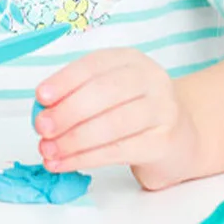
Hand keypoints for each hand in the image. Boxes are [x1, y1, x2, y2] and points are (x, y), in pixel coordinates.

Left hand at [34, 47, 198, 187]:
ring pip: (110, 125)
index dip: (64, 81)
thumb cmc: (135, 112)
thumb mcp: (109, 93)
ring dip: (73, 140)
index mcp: (130, 60)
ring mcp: (162, 110)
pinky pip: (119, 151)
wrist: (183, 138)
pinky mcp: (164, 142)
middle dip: (67, 112)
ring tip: (48, 151)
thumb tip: (42, 111)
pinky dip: (86, 159)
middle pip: (103, 93)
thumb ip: (78, 95)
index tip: (40, 97)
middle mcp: (150, 79)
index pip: (92, 66)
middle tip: (41, 128)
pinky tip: (66, 163)